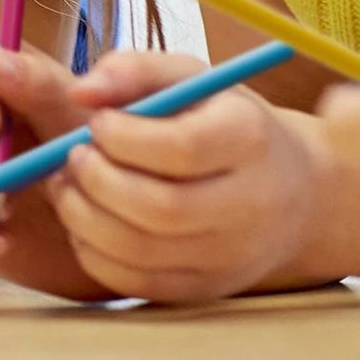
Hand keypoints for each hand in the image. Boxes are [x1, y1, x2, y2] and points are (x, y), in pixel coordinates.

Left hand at [44, 50, 325, 301]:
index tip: (95, 121)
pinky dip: (95, 254)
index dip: (123, 136)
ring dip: (84, 217)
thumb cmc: (223, 120)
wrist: (293, 193)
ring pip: (143, 251)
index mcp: (248, 138)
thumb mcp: (190, 77)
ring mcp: (229, 256)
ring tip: (66, 184)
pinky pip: (138, 284)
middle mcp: (248, 205)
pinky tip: (83, 219)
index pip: (182, 148)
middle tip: (71, 155)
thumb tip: (80, 93)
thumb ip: (133, 71)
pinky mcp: (206, 289)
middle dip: (97, 180)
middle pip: (161, 208)